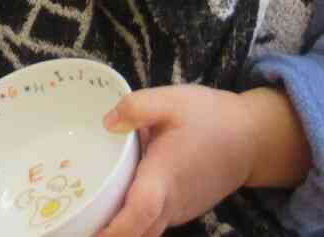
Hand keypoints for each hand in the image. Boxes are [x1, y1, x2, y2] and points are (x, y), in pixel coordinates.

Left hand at [96, 86, 287, 236]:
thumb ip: (137, 107)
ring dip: (119, 231)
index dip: (114, 231)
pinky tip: (110, 207)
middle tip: (71, 227)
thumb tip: (106, 122)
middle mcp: (170, 204)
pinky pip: (152, 225)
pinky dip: (132, 225)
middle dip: (107, 236)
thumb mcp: (172, 100)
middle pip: (136, 234)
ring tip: (83, 218)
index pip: (138, 215)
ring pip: (144, 232)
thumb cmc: (210, 117)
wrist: (252, 138)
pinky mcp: (181, 211)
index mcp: (164, 178)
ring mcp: (178, 212)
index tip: (90, 235)